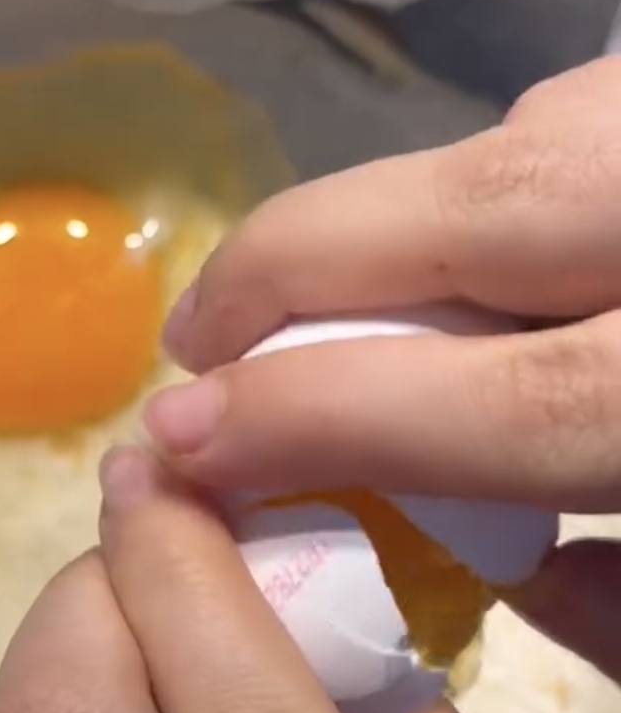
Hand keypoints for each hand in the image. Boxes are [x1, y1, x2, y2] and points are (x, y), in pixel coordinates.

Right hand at [144, 56, 620, 676]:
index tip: (174, 442)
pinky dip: (476, 195)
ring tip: (325, 313)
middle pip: (433, 223)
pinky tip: (485, 261)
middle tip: (192, 350)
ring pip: (474, 158)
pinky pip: (538, 128)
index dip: (300, 419)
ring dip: (376, 236)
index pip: (480, 397)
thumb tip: (510, 583)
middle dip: (270, 280)